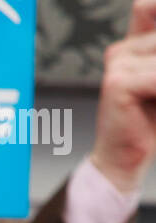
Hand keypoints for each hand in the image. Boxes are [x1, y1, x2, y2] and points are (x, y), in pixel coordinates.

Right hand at [91, 0, 155, 192]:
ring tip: (155, 101)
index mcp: (130, 47)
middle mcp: (120, 50)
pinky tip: (155, 106)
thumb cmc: (146, 127)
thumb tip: (154, 22)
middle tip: (155, 92)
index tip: (152, 79)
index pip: (150, 12)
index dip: (155, 17)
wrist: (121, 162)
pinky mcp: (117, 82)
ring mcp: (116, 63)